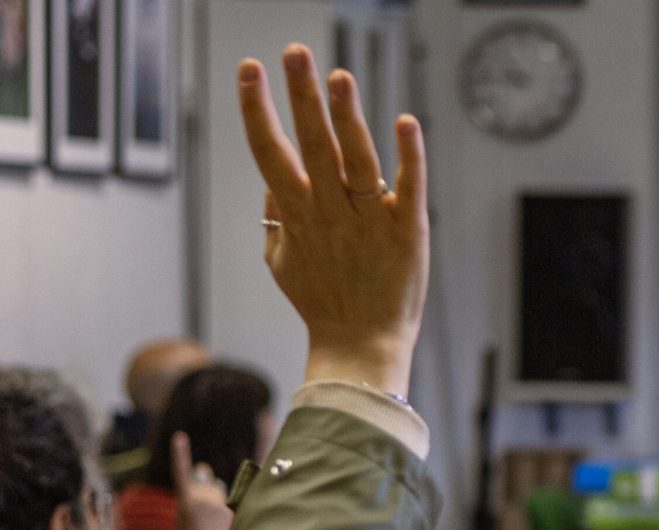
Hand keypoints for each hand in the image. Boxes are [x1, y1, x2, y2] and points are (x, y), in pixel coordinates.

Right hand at [172, 432, 234, 529]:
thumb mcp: (183, 519)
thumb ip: (193, 498)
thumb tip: (209, 482)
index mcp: (187, 500)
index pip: (182, 472)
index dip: (180, 454)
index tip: (179, 437)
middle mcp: (205, 497)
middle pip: (206, 476)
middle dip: (204, 479)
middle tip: (203, 493)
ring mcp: (221, 503)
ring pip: (219, 487)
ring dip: (216, 494)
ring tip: (213, 517)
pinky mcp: (233, 509)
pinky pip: (229, 500)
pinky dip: (226, 507)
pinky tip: (223, 524)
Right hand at [237, 46, 428, 396]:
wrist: (361, 348)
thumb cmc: (322, 303)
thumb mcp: (282, 262)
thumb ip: (275, 216)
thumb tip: (270, 177)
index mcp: (298, 215)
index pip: (270, 153)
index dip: (256, 110)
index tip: (249, 69)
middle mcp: (331, 213)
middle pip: (313, 146)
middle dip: (300, 97)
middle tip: (294, 52)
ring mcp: (370, 221)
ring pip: (357, 161)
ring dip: (348, 118)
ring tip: (339, 78)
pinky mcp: (408, 231)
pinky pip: (409, 187)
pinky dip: (409, 157)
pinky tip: (405, 123)